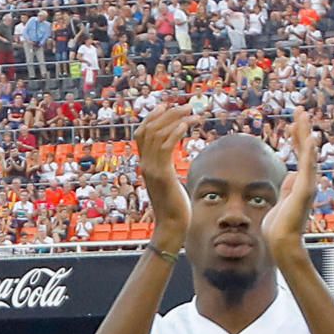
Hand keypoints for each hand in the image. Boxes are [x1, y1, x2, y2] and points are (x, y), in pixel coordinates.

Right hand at [133, 103, 193, 249]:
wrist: (172, 227)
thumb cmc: (176, 209)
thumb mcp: (170, 184)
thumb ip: (168, 171)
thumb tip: (175, 166)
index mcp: (146, 166)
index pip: (141, 134)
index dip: (152, 117)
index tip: (165, 105)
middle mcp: (145, 165)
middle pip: (149, 129)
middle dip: (167, 113)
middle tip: (186, 106)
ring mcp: (152, 170)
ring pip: (157, 134)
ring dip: (175, 119)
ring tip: (192, 113)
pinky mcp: (162, 175)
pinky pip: (165, 146)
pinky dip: (175, 132)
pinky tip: (187, 125)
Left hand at [261, 109, 318, 260]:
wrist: (282, 241)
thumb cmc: (279, 225)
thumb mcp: (283, 199)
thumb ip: (288, 186)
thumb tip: (291, 174)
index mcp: (300, 182)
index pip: (299, 154)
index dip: (296, 137)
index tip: (293, 122)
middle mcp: (306, 181)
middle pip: (304, 149)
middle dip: (301, 129)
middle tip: (300, 110)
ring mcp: (307, 185)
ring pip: (307, 154)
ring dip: (305, 134)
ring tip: (303, 116)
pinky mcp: (305, 191)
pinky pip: (308, 168)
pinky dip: (310, 153)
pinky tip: (310, 139)